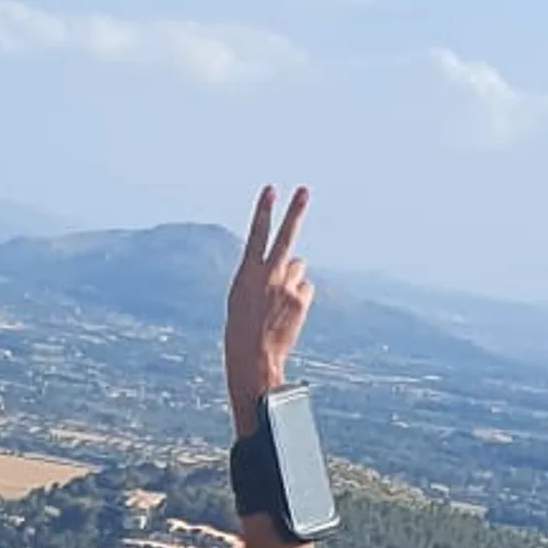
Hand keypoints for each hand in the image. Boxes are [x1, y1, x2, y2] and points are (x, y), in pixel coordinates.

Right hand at [224, 181, 312, 414]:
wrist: (253, 357)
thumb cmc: (242, 328)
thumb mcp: (242, 297)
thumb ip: (262, 275)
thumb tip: (292, 262)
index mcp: (247, 273)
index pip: (256, 234)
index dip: (264, 210)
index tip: (271, 189)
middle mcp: (269, 275)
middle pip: (286, 236)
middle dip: (295, 211)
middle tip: (303, 190)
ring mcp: (287, 286)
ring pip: (298, 267)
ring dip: (292, 277)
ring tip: (279, 300)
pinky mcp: (301, 298)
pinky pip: (305, 287)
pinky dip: (300, 296)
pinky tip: (288, 311)